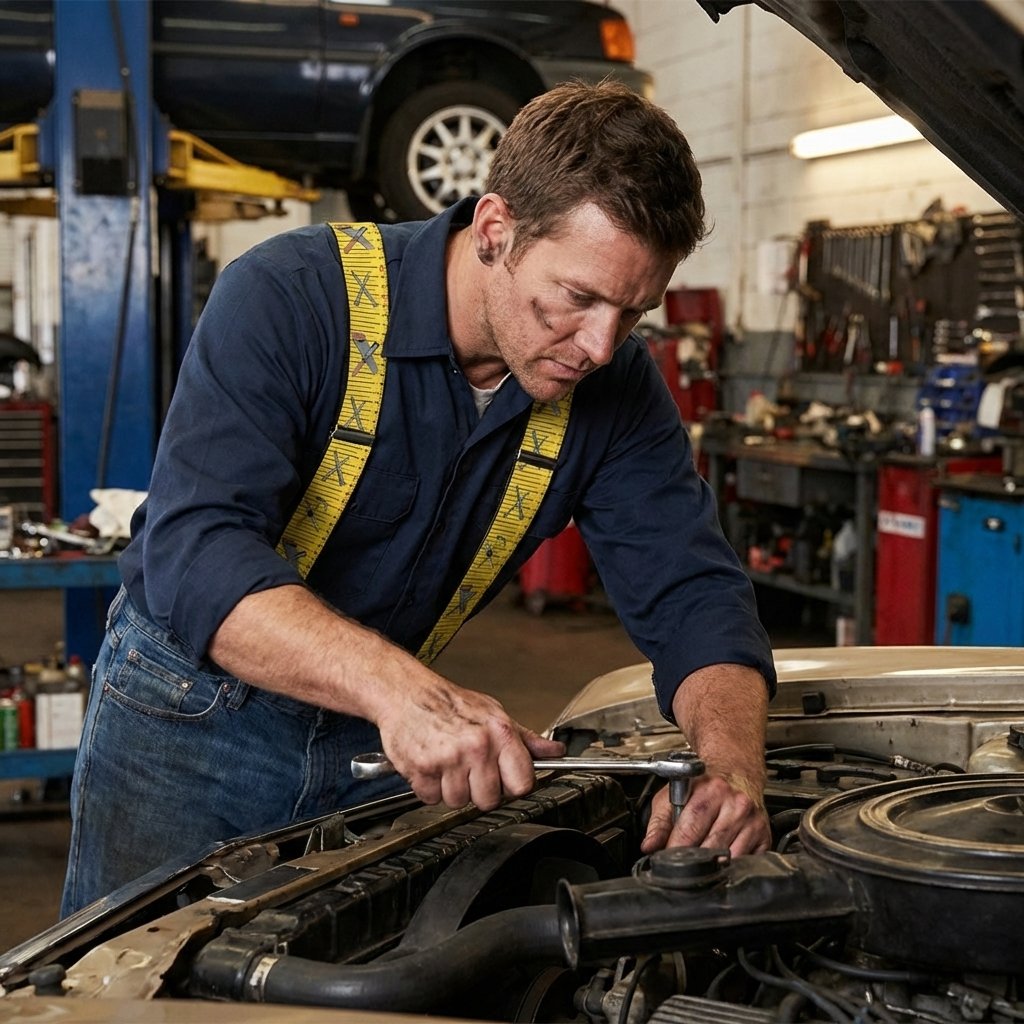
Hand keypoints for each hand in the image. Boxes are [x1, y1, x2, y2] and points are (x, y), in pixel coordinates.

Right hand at [376, 680, 563, 810]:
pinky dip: (429, 787)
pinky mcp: (422, 769)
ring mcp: (448, 759)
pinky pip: (431, 799)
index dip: (513, 784)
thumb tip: (555, 752)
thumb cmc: (449, 702)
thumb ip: (525, 739)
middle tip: (469, 768)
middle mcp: (476, 747)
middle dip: (479, 789)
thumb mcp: (493, 713)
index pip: (523, 783)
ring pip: (459, 802)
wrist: (405, 692)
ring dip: (451, 789)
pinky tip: (431, 765)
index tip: (504, 778)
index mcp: (498, 732)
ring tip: (448, 763)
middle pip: (489, 800)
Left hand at [639, 771, 770, 856]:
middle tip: (682, 864)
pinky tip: (723, 858)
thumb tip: (649, 846)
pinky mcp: (764, 834)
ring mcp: (753, 820)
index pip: (689, 830)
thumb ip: (659, 822)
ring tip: (702, 861)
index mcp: (711, 791)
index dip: (674, 850)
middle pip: (710, 847)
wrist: (735, 770)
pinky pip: (747, 861)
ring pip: (729, 858)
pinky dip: (733, 865)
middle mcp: (735, 804)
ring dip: (713, 865)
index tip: (665, 859)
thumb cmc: (703, 783)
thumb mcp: (674, 793)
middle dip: (693, 860)